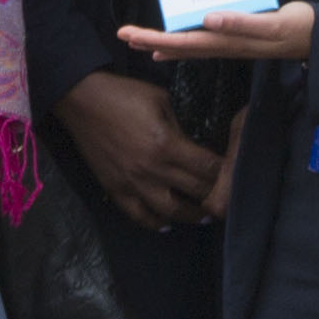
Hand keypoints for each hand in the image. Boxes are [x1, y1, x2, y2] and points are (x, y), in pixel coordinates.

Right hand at [61, 70, 228, 229]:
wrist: (82, 100)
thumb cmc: (125, 94)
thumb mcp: (162, 101)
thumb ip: (180, 128)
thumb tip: (194, 148)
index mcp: (168, 145)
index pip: (208, 169)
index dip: (226, 173)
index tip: (236, 175)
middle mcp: (153, 170)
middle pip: (195, 192)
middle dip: (216, 196)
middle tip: (228, 200)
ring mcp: (133, 183)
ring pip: (170, 212)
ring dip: (191, 217)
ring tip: (204, 217)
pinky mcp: (115, 189)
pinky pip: (138, 215)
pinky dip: (154, 223)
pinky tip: (167, 224)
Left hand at [117, 4, 315, 64]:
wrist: (317, 37)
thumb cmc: (297, 28)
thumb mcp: (272, 24)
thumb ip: (241, 23)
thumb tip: (207, 19)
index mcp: (226, 41)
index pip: (182, 43)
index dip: (154, 39)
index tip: (129, 35)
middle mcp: (223, 44)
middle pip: (179, 46)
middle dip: (150, 40)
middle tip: (122, 34)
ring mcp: (230, 42)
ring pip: (189, 45)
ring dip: (163, 42)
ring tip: (140, 40)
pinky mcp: (238, 36)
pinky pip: (204, 41)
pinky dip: (186, 41)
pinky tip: (177, 42)